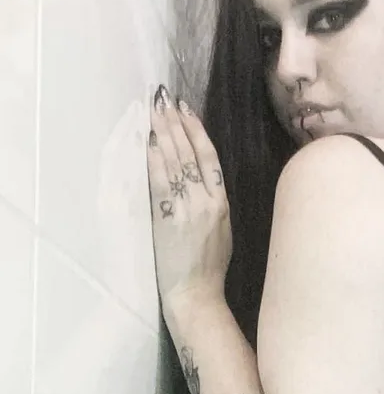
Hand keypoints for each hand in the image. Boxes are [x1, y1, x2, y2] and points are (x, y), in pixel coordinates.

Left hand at [147, 85, 232, 309]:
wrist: (196, 293)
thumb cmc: (209, 268)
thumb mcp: (223, 232)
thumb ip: (214, 205)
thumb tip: (201, 180)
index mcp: (223, 205)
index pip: (210, 159)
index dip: (197, 132)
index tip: (187, 112)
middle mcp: (207, 203)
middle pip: (192, 154)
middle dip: (177, 125)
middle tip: (165, 100)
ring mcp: (188, 209)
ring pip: (177, 163)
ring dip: (165, 134)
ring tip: (155, 112)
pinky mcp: (169, 219)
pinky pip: (162, 183)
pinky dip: (156, 161)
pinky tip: (151, 142)